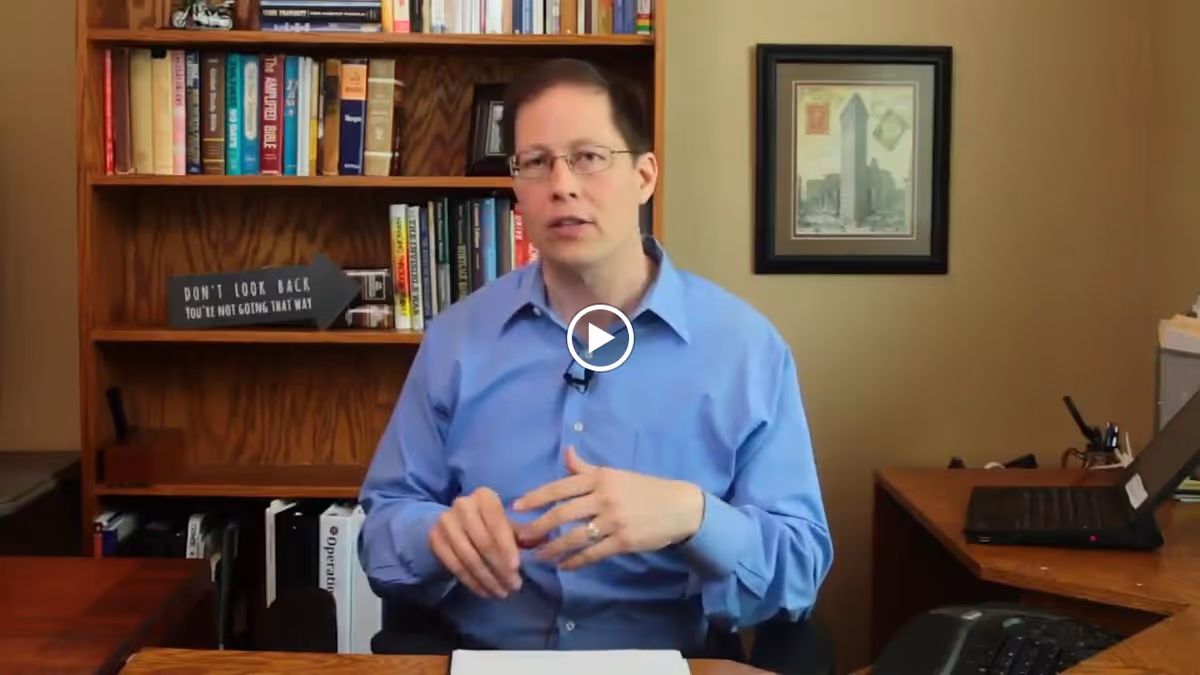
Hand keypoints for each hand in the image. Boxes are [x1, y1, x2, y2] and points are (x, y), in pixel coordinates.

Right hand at [429, 486, 522, 598]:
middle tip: (514, 586)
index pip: (497, 523)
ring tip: (502, 593)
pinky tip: (484, 591)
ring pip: (469, 557)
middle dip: (500, 568)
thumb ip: (524, 532)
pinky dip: (471, 581)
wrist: (455, 522)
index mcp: (484, 496)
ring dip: (487, 579)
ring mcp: (446, 522)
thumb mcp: (507, 523)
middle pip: (483, 543)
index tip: (517, 567)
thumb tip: (544, 540)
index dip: (507, 546)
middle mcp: (462, 505)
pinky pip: (455, 566)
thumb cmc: (490, 523)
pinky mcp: (435, 539)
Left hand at [512, 446, 704, 569]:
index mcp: (600, 479)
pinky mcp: (623, 541)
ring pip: (574, 537)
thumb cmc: (644, 489)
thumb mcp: (615, 474)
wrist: (678, 507)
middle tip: (521, 538)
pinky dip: (575, 561)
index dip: (536, 497)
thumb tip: (567, 452)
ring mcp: (614, 520)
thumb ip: (587, 469)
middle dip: (538, 527)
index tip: (517, 506)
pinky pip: (592, 553)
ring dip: (552, 549)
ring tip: (538, 557)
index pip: (560, 487)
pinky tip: (564, 566)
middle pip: (562, 513)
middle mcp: (604, 497)